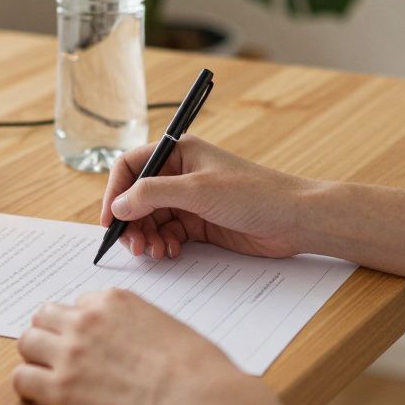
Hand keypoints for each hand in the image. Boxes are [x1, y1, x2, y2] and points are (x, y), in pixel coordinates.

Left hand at [13, 288, 262, 404]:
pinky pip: (21, 379)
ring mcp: (70, 353)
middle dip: (52, 334)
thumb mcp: (170, 328)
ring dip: (36, 356)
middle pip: (45, 316)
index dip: (83, 324)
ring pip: (26, 342)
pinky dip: (28, 387)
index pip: (80, 303)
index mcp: (115, 301)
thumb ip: (140, 327)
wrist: (197, 401)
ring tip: (49, 375)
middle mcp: (87, 320)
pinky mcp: (60, 390)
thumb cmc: (198, 370)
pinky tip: (42, 397)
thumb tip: (134, 344)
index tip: (89, 342)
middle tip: (63, 357)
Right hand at [100, 135, 319, 259]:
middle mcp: (180, 174)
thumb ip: (152, 195)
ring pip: (151, 219)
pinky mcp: (200, 223)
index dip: (115, 192)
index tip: (110, 220)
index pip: (131, 167)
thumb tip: (118, 206)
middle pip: (137, 198)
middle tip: (134, 246)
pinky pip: (169, 233)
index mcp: (179, 152)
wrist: (293, 219)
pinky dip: (164, 244)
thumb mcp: (197, 190)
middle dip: (132, 222)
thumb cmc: (253, 193)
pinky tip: (172, 252)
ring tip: (157, 252)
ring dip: (148, 237)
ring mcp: (190, 200)